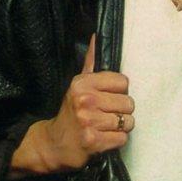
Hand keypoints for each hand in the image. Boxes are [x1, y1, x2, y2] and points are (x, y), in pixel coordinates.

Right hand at [9, 35, 134, 176]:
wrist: (53, 143)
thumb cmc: (70, 111)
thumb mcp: (77, 85)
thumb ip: (90, 62)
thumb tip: (97, 36)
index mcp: (82, 83)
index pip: (123, 82)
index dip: (119, 92)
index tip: (109, 97)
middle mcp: (85, 100)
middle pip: (128, 103)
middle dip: (122, 111)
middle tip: (108, 114)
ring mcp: (89, 122)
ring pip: (128, 122)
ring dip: (121, 127)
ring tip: (107, 127)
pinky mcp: (93, 142)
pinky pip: (122, 138)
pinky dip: (117, 140)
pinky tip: (104, 138)